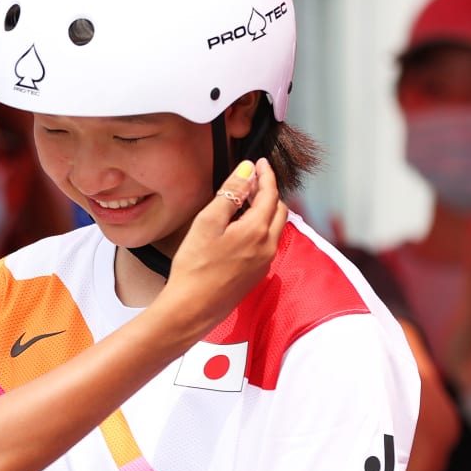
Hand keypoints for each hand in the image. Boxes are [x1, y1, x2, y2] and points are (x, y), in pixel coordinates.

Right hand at [162, 158, 286, 334]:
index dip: (266, 175)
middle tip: (251, 181)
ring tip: (244, 203)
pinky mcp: (257, 274)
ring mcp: (264, 262)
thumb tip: (247, 171)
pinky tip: (240, 230)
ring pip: (274, 227)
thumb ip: (230, 193)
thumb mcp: (208, 222)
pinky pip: (267, 243)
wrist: (192, 307)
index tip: (259, 163)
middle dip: (268, 192)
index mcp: (257, 230)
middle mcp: (268, 246)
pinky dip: (260, 228)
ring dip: (265, 210)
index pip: (270, 193)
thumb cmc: (195, 266)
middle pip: (278, 210)